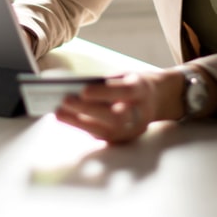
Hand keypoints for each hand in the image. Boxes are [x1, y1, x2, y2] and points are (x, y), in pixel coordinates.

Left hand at [54, 71, 179, 142]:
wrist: (157, 100)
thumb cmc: (134, 84)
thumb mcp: (126, 76)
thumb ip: (107, 82)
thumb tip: (76, 87)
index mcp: (142, 91)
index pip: (124, 92)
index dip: (104, 93)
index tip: (82, 90)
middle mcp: (140, 113)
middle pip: (114, 116)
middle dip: (87, 109)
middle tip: (64, 101)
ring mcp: (133, 130)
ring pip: (106, 130)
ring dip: (79, 122)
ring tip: (58, 113)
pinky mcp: (124, 139)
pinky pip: (101, 136)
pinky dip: (82, 127)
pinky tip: (66, 119)